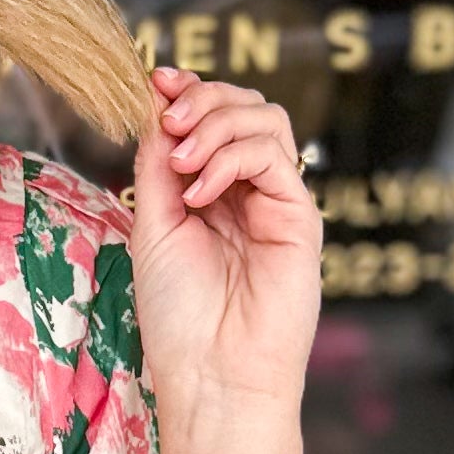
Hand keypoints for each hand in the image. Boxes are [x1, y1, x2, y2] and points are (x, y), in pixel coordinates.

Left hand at [128, 65, 320, 434]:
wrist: (211, 374)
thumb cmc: (180, 317)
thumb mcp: (154, 225)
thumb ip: (158, 164)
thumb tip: (155, 100)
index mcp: (213, 192)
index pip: (212, 118)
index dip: (187, 90)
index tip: (155, 79)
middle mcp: (248, 192)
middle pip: (245, 106)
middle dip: (203, 99)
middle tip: (170, 122)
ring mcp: (277, 202)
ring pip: (265, 119)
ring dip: (215, 125)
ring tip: (182, 166)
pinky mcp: (299, 217)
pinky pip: (273, 157)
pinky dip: (230, 158)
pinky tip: (201, 193)